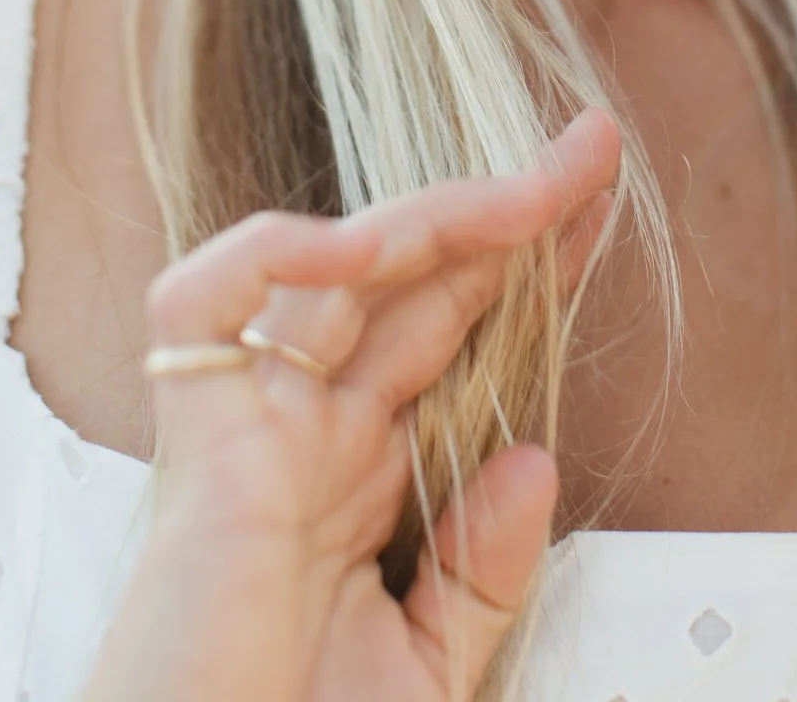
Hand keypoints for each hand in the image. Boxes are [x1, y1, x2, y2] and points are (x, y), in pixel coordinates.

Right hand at [80, 109, 621, 701]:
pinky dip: (276, 254)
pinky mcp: (196, 437)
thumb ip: (480, 574)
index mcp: (358, 471)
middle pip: (416, 278)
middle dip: (510, 205)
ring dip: (439, 215)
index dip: (529, 263)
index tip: (600, 207)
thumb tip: (535, 459)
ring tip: (529, 194)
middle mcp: (308, 427)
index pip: (455, 329)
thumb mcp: (423, 672)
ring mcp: (253, 422)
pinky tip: (360, 246)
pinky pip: (209, 300)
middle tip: (596, 148)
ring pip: (338, 268)